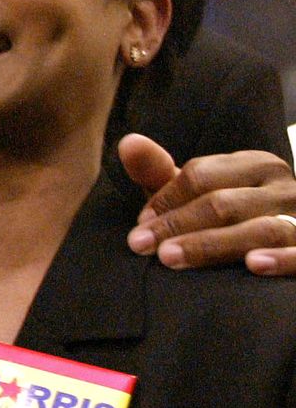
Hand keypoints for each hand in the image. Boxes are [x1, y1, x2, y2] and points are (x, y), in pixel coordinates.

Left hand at [121, 134, 295, 273]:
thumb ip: (160, 172)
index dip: (165, 200)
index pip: (201, 176)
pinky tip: (253, 265)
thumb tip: (127, 142)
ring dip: (212, 245)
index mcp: (256, 166)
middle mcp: (284, 189)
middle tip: (140, 246)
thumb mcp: (198, 193)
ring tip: (171, 257)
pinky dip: (281, 260)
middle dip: (177, 224)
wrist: (292, 240)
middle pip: (224, 203)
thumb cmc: (233, 217)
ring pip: (261, 230)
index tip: (139, 227)